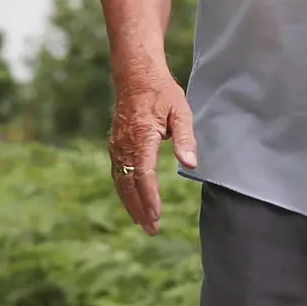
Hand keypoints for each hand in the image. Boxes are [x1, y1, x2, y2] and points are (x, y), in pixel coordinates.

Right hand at [109, 69, 197, 235]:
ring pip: (121, 182)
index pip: (144, 175)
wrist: (136, 76)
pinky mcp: (116, 146)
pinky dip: (124, 192)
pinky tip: (132, 202)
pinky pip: (117, 174)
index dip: (150, 197)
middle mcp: (125, 145)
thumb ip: (185, 138)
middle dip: (140, 208)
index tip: (157, 214)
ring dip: (131, 204)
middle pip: (129, 184)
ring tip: (143, 223)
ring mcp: (117, 146)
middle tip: (152, 229)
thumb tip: (190, 163)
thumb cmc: (162, 93)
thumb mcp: (181, 111)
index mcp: (141, 137)